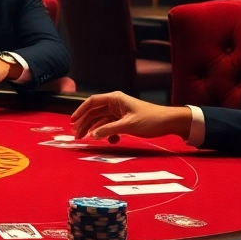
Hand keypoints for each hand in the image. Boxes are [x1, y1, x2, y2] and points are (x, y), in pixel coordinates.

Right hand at [70, 91, 193, 140]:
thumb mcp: (128, 125)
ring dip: (94, 130)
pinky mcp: (124, 121)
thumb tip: (92, 135)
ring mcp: (119, 112)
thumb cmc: (150, 119)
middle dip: (85, 123)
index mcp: (115, 98)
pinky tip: (110, 141)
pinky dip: (108, 134)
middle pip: (94, 112)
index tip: (72, 121)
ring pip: (101, 121)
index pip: (92, 102)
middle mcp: (115, 104)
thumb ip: (108, 130)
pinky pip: (110, 127)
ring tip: (86, 139)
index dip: (80, 111)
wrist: (168, 123)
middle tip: (77, 135)